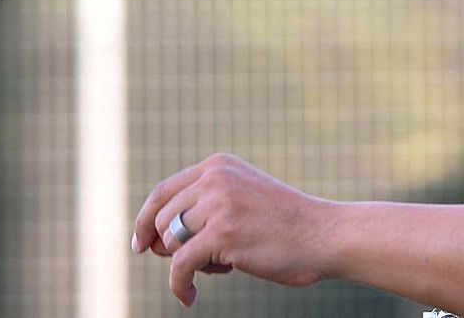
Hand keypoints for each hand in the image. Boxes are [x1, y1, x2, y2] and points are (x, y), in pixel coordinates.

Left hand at [132, 153, 335, 306]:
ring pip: (169, 242)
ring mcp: (219, 204)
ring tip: (221, 265)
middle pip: (161, 219)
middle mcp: (215, 178)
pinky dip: (179, 286)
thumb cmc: (285, 224)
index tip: (140, 245)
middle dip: (168, 247)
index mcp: (219, 165)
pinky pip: (179, 266)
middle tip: (195, 264)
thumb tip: (149, 239)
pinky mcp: (223, 234)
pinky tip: (189, 297)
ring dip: (189, 262)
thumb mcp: (242, 197)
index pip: (163, 192)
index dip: (145, 220)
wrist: (323, 234)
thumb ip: (203, 205)